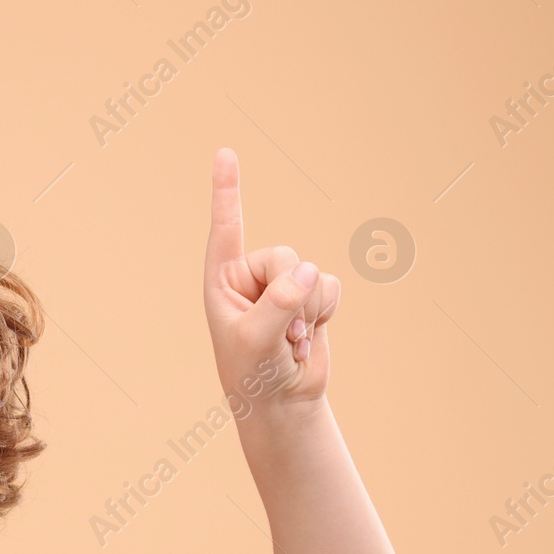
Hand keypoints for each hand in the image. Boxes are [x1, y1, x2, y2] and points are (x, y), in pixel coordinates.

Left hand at [203, 147, 340, 414]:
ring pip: (310, 272)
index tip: (224, 152)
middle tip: (278, 334)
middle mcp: (251, 277)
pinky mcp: (310, 297)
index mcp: (223, 280)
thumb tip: (306, 272)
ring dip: (306, 312)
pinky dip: (325, 312)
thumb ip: (278, 304)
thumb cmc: (254, 373)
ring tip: (289, 340)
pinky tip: (309, 335)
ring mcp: (282, 285)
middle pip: (284, 255)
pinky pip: (330, 285)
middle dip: (289, 296)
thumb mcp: (256, 341)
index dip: (227, 190)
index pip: (225, 229)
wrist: (282, 401)